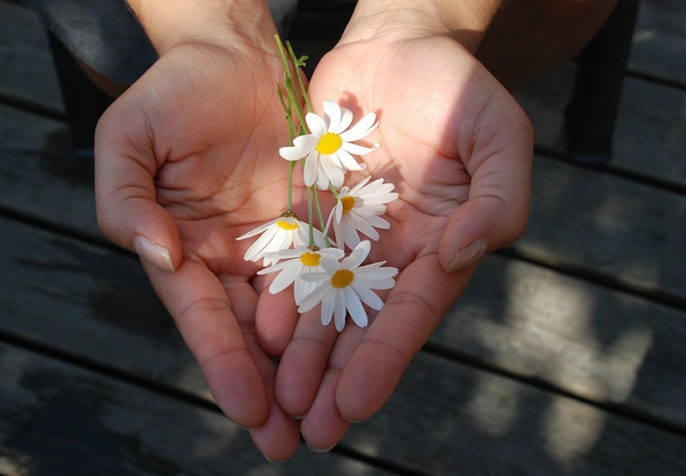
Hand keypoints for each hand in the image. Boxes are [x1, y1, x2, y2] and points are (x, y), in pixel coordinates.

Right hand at [94, 39, 303, 460]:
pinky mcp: (317, 223)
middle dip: (269, 389)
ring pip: (296, 315)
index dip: (223, 364)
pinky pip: (334, 270)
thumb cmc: (174, 92)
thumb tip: (158, 256)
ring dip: (310, 367)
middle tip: (288, 444)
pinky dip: (341, 311)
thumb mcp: (129, 139)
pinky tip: (358, 351)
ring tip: (328, 417)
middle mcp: (233, 258)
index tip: (247, 410)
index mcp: (184, 248)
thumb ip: (126, 200)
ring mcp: (278, 244)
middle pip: (251, 333)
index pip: (204, 318)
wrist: (236, 55)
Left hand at [265, 8, 532, 449]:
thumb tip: (459, 256)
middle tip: (310, 430)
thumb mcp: (500, 137)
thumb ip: (497, 201)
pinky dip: (277, 295)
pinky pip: (291, 257)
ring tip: (279, 401)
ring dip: (302, 354)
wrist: (399, 47)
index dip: (384, 359)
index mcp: (440, 245)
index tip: (355, 405)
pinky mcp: (312, 210)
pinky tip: (259, 332)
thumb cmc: (460, 89)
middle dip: (337, 378)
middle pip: (361, 324)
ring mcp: (348, 234)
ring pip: (321, 303)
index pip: (411, 313)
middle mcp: (391, 252)